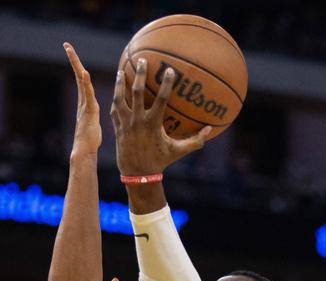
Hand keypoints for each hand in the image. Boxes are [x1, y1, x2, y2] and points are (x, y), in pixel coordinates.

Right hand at [64, 43, 100, 156]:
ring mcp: (85, 105)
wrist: (84, 151)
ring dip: (76, 65)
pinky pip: (87, 94)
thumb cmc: (91, 141)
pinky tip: (84, 72)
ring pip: (81, 81)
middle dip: (73, 60)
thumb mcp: (95, 124)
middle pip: (78, 75)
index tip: (73, 54)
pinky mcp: (89, 110)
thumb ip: (96, 116)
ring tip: (70, 52)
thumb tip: (104, 116)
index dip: (78, 67)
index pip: (82, 80)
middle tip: (66, 46)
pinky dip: (85, 82)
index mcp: (85, 102)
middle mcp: (83, 100)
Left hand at [111, 58, 210, 175]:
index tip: (169, 70)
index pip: (161, 99)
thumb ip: (194, 141)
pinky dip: (115, 100)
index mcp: (153, 124)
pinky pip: (114, 110)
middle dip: (139, 74)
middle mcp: (138, 121)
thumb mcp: (178, 151)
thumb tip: (210, 130)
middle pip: (136, 92)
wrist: (138, 175)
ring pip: (120, 99)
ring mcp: (125, 124)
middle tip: (141, 60)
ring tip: (120, 71)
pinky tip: (116, 92)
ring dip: (120, 84)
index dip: (166, 84)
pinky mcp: (117, 128)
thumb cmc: (160, 162)